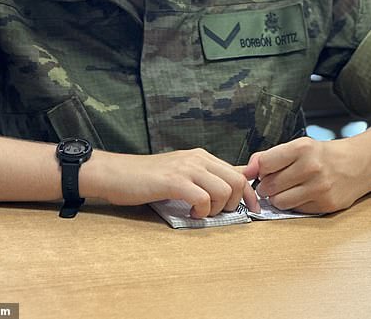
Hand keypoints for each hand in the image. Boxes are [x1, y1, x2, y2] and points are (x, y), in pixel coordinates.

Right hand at [83, 148, 259, 217]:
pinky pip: (202, 198)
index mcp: (201, 156)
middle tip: (214, 212)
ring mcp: (185, 168)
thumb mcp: (182, 173)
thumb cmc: (148, 179)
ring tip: (199, 212)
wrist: (116, 174)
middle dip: (233, 203)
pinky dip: (200, 211)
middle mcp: (197, 158)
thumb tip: (236, 184)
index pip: (238, 172)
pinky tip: (189, 213)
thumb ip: (206, 178)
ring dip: (215, 209)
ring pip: (222, 190)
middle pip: (236, 181)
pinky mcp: (173, 181)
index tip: (254, 210)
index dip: (250, 193)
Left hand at [244, 137, 369, 213]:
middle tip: (274, 182)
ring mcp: (320, 187)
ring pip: (280, 202)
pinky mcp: (326, 204)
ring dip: (277, 198)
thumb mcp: (297, 147)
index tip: (260, 172)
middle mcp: (311, 167)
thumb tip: (246, 171)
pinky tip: (302, 195)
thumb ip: (269, 157)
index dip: (258, 170)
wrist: (356, 164)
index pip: (264, 163)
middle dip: (266, 186)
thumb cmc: (322, 155)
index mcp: (302, 148)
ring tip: (286, 189)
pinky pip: (296, 210)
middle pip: (270, 185)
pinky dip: (294, 205)